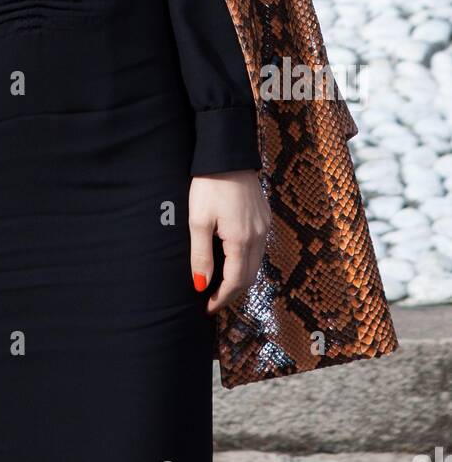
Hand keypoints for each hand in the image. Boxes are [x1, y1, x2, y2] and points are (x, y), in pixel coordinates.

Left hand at [189, 170, 270, 315]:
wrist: (227, 153)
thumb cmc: (209, 185)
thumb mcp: (199, 221)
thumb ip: (201, 255)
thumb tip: (201, 285)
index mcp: (242, 240)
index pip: (236, 281)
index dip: (222, 298)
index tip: (207, 308)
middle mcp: (259, 236)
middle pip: (249, 277)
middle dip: (231, 293)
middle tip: (212, 301)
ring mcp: (264, 226)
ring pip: (256, 263)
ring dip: (240, 278)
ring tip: (219, 285)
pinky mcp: (264, 216)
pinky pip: (258, 248)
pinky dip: (246, 261)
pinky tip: (231, 260)